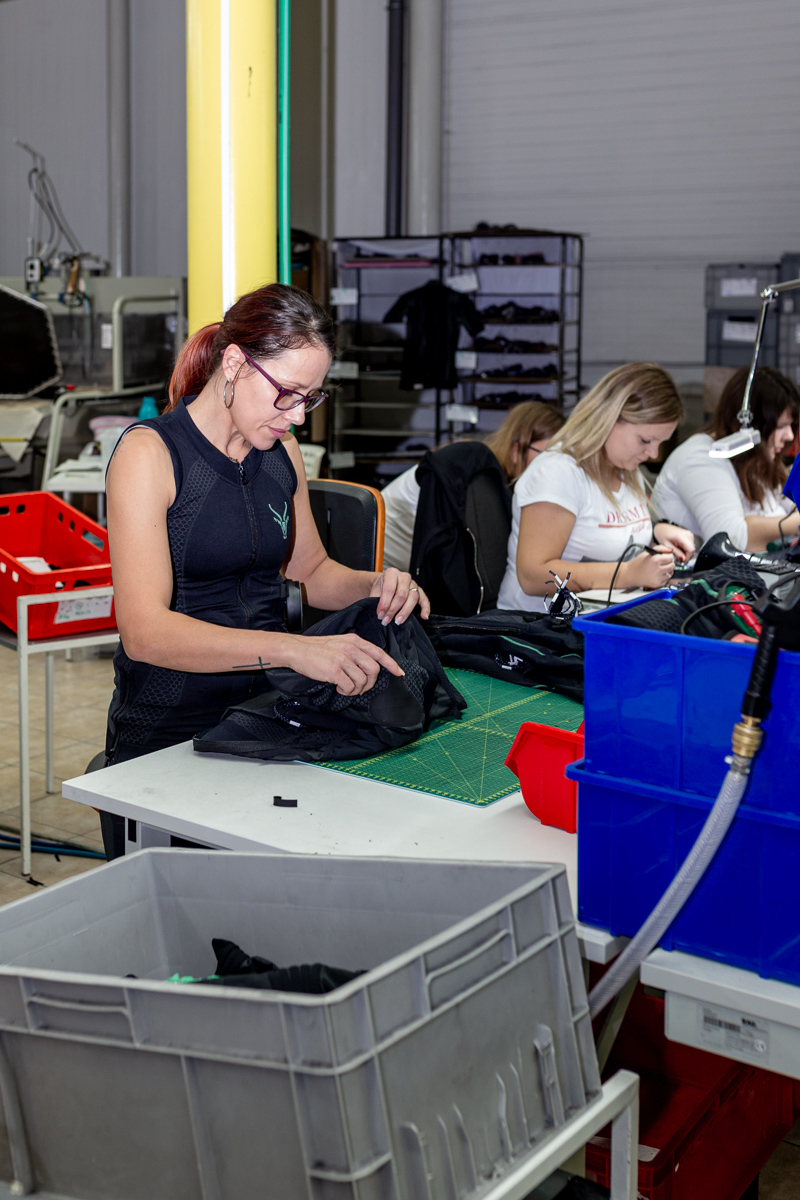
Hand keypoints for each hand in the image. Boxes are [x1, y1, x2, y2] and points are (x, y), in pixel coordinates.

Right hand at [287, 632, 403, 695]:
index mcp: (354, 640)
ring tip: (346, 687)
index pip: (379, 653)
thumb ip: (356, 651)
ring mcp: (343, 659)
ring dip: (356, 689)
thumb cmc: (317, 649)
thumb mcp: (340, 643)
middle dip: (369, 683)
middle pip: (374, 670)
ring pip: (362, 681)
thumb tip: (371, 666)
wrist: (297, 650)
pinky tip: (338, 687)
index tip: (399, 673)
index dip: (391, 664)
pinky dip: (346, 691)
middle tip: (360, 687)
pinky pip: (349, 687)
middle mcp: (351, 648)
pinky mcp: (334, 671)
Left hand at [370, 568, 430, 625]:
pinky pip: (424, 599)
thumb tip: (380, 614)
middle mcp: (404, 577)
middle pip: (402, 594)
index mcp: (391, 573)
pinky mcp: (419, 591)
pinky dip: (425, 608)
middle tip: (387, 619)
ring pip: (413, 597)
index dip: (384, 603)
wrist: (384, 585)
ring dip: (405, 612)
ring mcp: (413, 584)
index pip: (389, 589)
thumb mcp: (375, 591)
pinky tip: (424, 616)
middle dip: (393, 609)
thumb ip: (376, 601)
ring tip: (398, 621)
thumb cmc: (380, 588)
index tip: (380, 614)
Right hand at [619, 546, 674, 589]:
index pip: (671, 557)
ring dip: (667, 570)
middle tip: (662, 563)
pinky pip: (667, 579)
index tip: (665, 557)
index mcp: (655, 560)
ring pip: (671, 572)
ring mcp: (658, 577)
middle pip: (672, 565)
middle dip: (669, 563)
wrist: (630, 574)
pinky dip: (663, 577)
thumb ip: (661, 548)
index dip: (668, 556)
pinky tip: (657, 574)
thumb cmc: (638, 563)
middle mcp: (657, 569)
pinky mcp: (658, 583)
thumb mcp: (648, 552)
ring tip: (659, 569)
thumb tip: (670, 550)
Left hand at [652, 523, 694, 561]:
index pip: (691, 550)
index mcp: (682, 536)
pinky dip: (685, 549)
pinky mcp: (690, 536)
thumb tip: (683, 559)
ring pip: (691, 548)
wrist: (662, 528)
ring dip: (685, 553)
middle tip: (677, 557)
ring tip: (676, 551)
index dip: (687, 557)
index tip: (681, 561)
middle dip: (685, 556)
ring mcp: (690, 535)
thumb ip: (677, 553)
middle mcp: (688, 535)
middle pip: (692, 550)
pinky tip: (679, 548)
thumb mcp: (667, 546)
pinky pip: (690, 546)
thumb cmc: (663, 535)